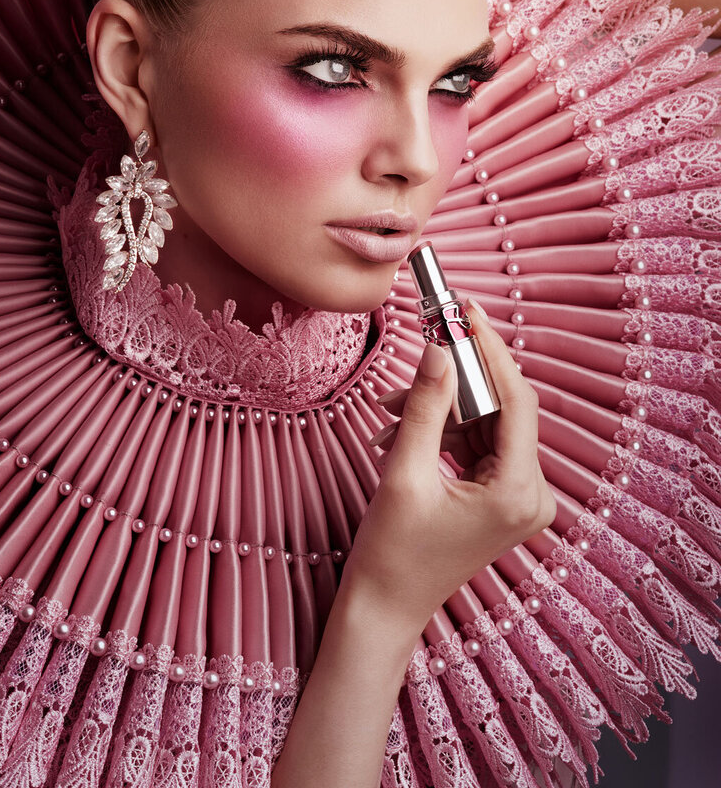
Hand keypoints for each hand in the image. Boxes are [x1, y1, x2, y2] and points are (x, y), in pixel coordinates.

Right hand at [341, 298, 555, 634]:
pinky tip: (399, 431)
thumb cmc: (392, 553)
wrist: (384, 607)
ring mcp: (519, 499)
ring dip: (440, 407)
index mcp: (519, 492)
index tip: (465, 310)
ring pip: (485, 423)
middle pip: (502, 408)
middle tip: (426, 339)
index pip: (517, 400)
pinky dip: (441, 431)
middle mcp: (532, 495)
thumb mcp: (404, 473)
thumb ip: (423, 406)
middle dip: (457, 379)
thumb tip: (440, 349)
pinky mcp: (502, 498)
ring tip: (389, 409)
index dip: (490, 349)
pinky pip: (477, 444)